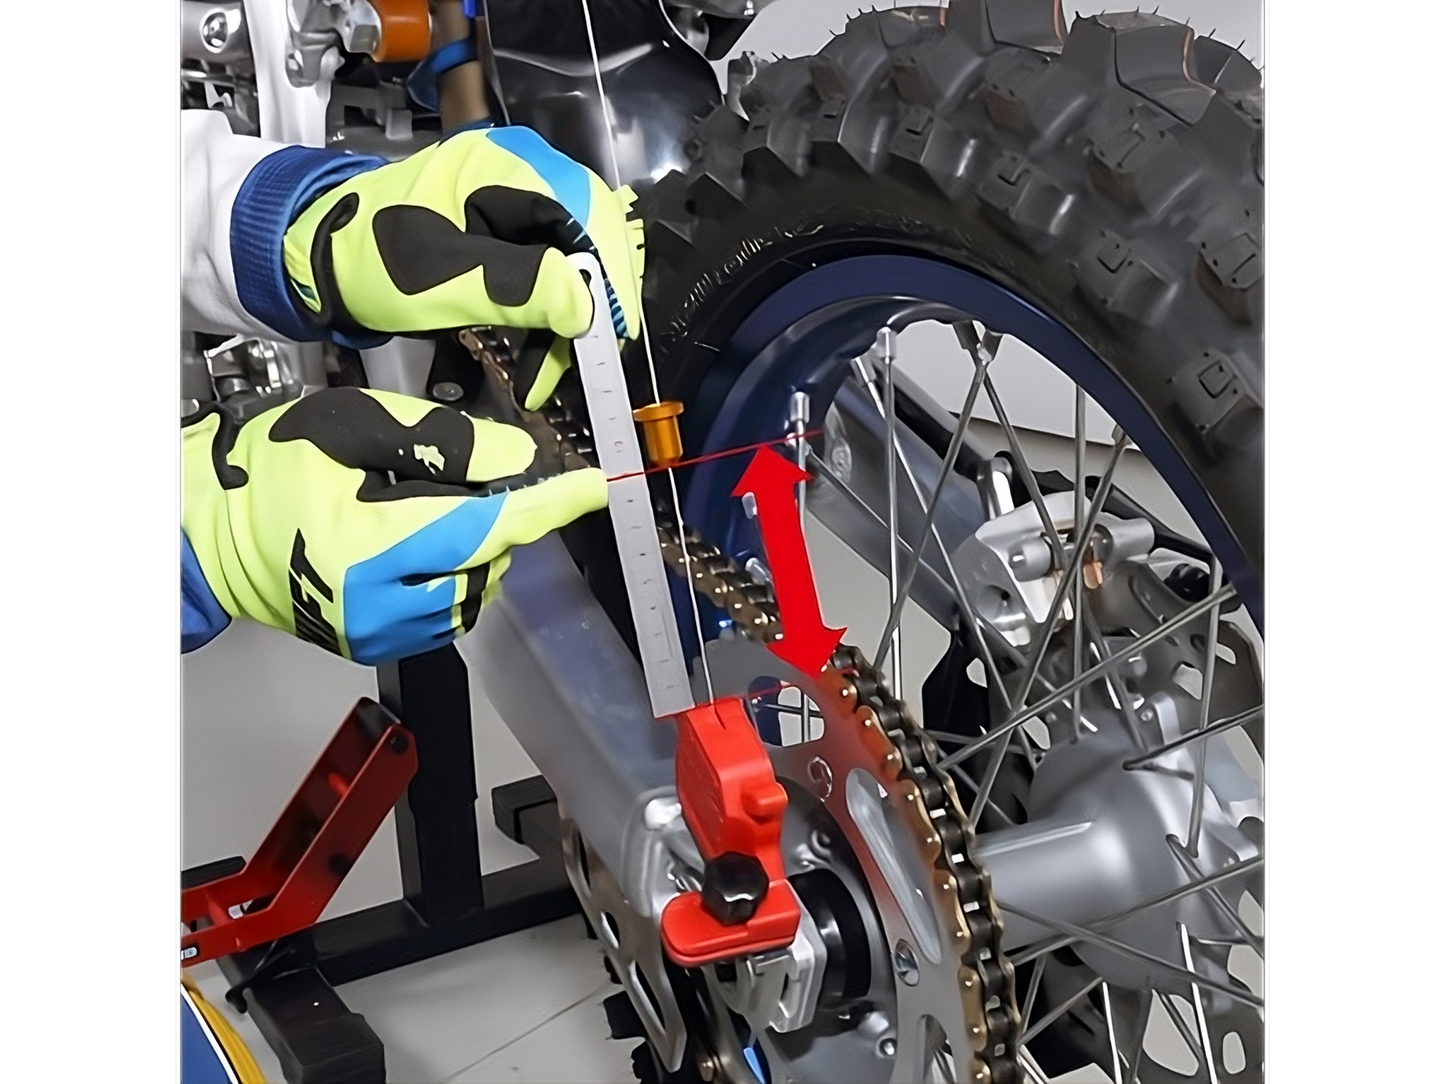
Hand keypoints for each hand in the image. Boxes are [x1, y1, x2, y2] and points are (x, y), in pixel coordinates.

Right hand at [181, 388, 605, 664]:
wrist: (209, 532)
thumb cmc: (264, 472)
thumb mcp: (349, 428)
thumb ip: (438, 442)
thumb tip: (516, 458)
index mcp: (368, 546)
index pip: (486, 526)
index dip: (547, 506)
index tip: (593, 488)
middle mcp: (378, 604)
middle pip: (485, 560)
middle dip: (495, 518)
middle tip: (463, 480)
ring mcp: (378, 632)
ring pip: (473, 592)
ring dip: (477, 550)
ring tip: (425, 512)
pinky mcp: (375, 644)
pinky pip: (446, 614)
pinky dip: (454, 576)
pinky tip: (419, 545)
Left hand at [282, 126, 644, 407]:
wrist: (323, 258)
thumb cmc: (370, 258)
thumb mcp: (444, 280)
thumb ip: (518, 289)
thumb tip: (585, 306)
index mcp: (505, 166)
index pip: (589, 215)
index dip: (609, 277)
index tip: (610, 335)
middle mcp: (523, 172)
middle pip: (594, 235)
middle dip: (596, 303)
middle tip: (590, 360)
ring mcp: (519, 199)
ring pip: (580, 258)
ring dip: (575, 318)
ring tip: (556, 371)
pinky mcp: (511, 229)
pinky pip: (556, 270)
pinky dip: (555, 315)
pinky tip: (545, 356)